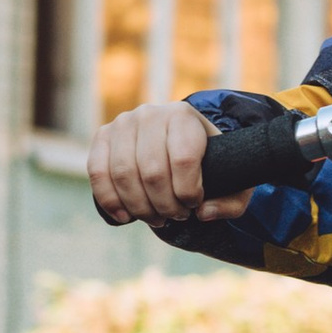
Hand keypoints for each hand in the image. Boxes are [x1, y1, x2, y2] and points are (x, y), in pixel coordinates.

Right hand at [88, 100, 248, 223]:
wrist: (178, 138)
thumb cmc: (208, 161)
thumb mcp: (233, 179)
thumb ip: (230, 202)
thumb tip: (203, 213)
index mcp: (184, 116)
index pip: (183, 159)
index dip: (188, 192)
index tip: (194, 204)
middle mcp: (150, 114)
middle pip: (152, 171)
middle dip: (165, 205)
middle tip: (176, 216)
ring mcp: (123, 123)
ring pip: (124, 175)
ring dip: (140, 207)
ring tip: (156, 218)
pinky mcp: (103, 136)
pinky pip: (98, 172)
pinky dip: (109, 200)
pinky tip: (125, 216)